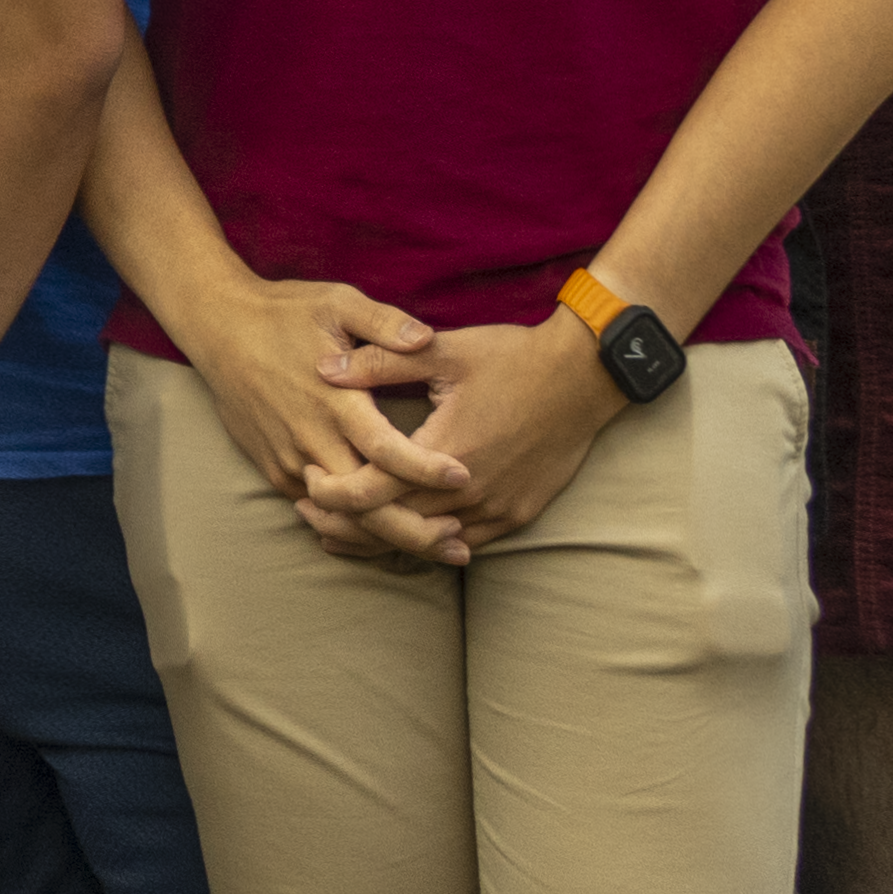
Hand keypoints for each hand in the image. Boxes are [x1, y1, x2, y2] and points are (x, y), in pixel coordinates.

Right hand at [165, 276, 461, 557]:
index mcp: (333, 399)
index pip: (383, 448)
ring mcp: (289, 458)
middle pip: (365, 504)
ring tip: (437, 545)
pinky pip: (318, 509)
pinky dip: (354, 525)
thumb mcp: (337, 302)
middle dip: (414, 531)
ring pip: (341, 516)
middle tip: (460, 544)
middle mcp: (310, 437)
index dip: (424, 469)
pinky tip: (389, 531)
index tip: (464, 477)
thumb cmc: (283, 312)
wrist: (216, 326)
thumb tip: (426, 337)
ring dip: (388, 536)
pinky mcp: (273, 468)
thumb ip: (384, 323)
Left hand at [302, 308, 630, 562]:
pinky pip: (465, 543)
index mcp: (447, 450)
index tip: (306, 482)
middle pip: (396, 527)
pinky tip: (403, 536)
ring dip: (384, 539)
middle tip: (308, 512)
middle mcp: (473, 490)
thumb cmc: (513, 358)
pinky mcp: (519, 514)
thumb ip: (379, 361)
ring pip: (429, 543)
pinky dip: (429, 543)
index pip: (374, 492)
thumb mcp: (444, 350)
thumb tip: (322, 369)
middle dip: (347, 524)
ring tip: (341, 531)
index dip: (334, 493)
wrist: (586, 376)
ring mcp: (500, 508)